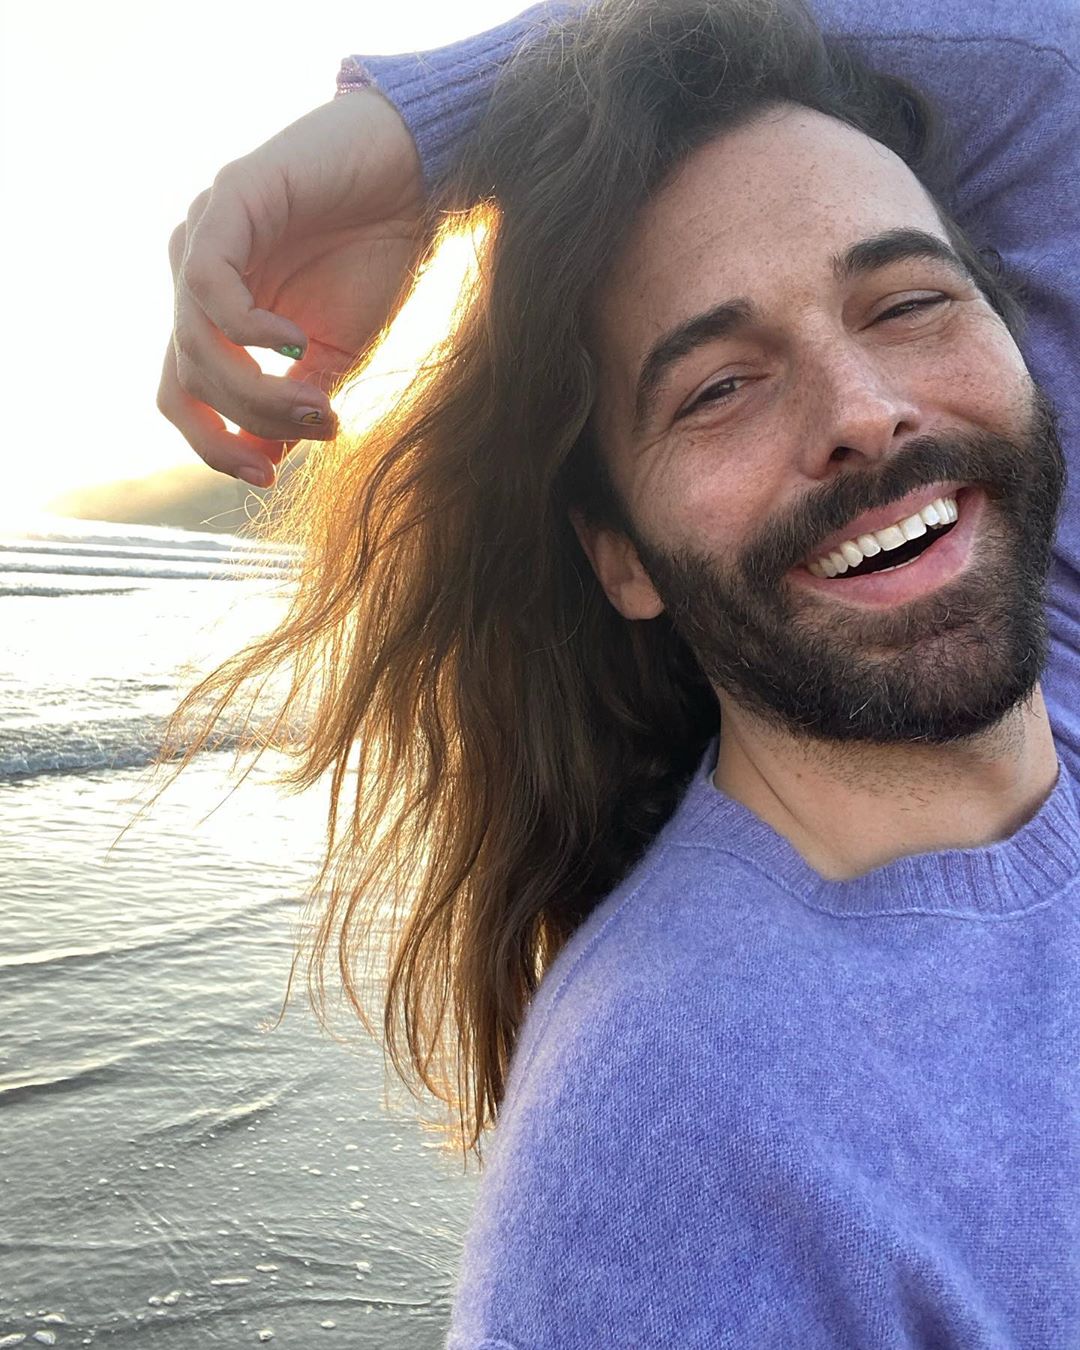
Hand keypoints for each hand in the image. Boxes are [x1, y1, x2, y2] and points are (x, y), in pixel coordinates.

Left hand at [158, 89, 426, 486]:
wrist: (416, 176)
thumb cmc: (377, 258)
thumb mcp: (337, 352)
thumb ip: (295, 402)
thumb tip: (266, 461)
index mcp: (217, 317)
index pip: (183, 395)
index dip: (213, 446)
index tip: (266, 479)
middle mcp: (196, 278)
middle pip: (186, 378)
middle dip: (247, 421)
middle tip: (316, 429)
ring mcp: (204, 236)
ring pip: (193, 341)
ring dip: (255, 390)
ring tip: (319, 401)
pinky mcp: (227, 200)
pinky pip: (209, 284)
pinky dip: (249, 329)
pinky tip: (295, 340)